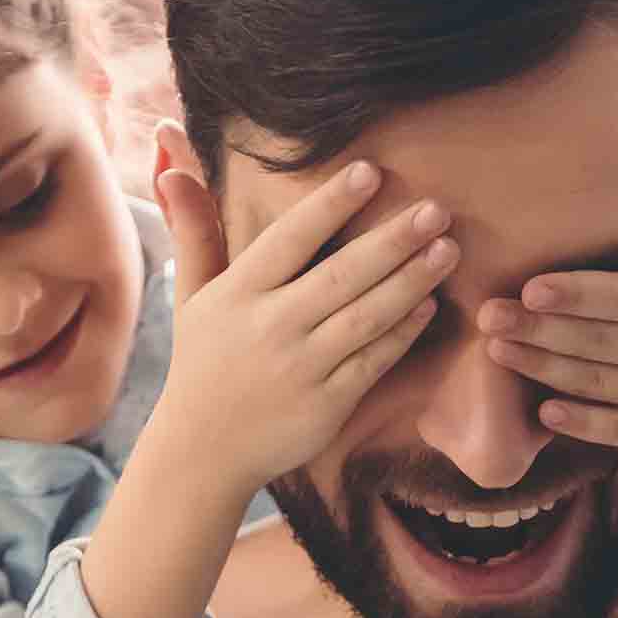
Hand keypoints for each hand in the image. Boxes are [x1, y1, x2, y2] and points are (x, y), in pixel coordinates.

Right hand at [146, 127, 456, 492]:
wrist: (204, 453)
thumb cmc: (203, 364)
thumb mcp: (191, 297)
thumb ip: (194, 231)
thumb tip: (171, 165)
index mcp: (238, 294)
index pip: (290, 238)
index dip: (331, 204)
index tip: (371, 171)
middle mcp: (270, 328)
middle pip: (341, 275)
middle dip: (393, 240)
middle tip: (436, 209)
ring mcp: (302, 368)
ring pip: (366, 316)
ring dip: (412, 281)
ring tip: (447, 249)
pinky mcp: (327, 404)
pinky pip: (374, 361)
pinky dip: (403, 332)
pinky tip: (429, 304)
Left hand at [476, 193, 617, 455]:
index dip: (576, 295)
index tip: (531, 288)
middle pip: (596, 342)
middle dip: (538, 330)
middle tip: (487, 315)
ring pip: (595, 383)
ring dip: (542, 369)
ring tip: (496, 350)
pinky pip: (614, 429)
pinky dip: (578, 422)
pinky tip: (542, 409)